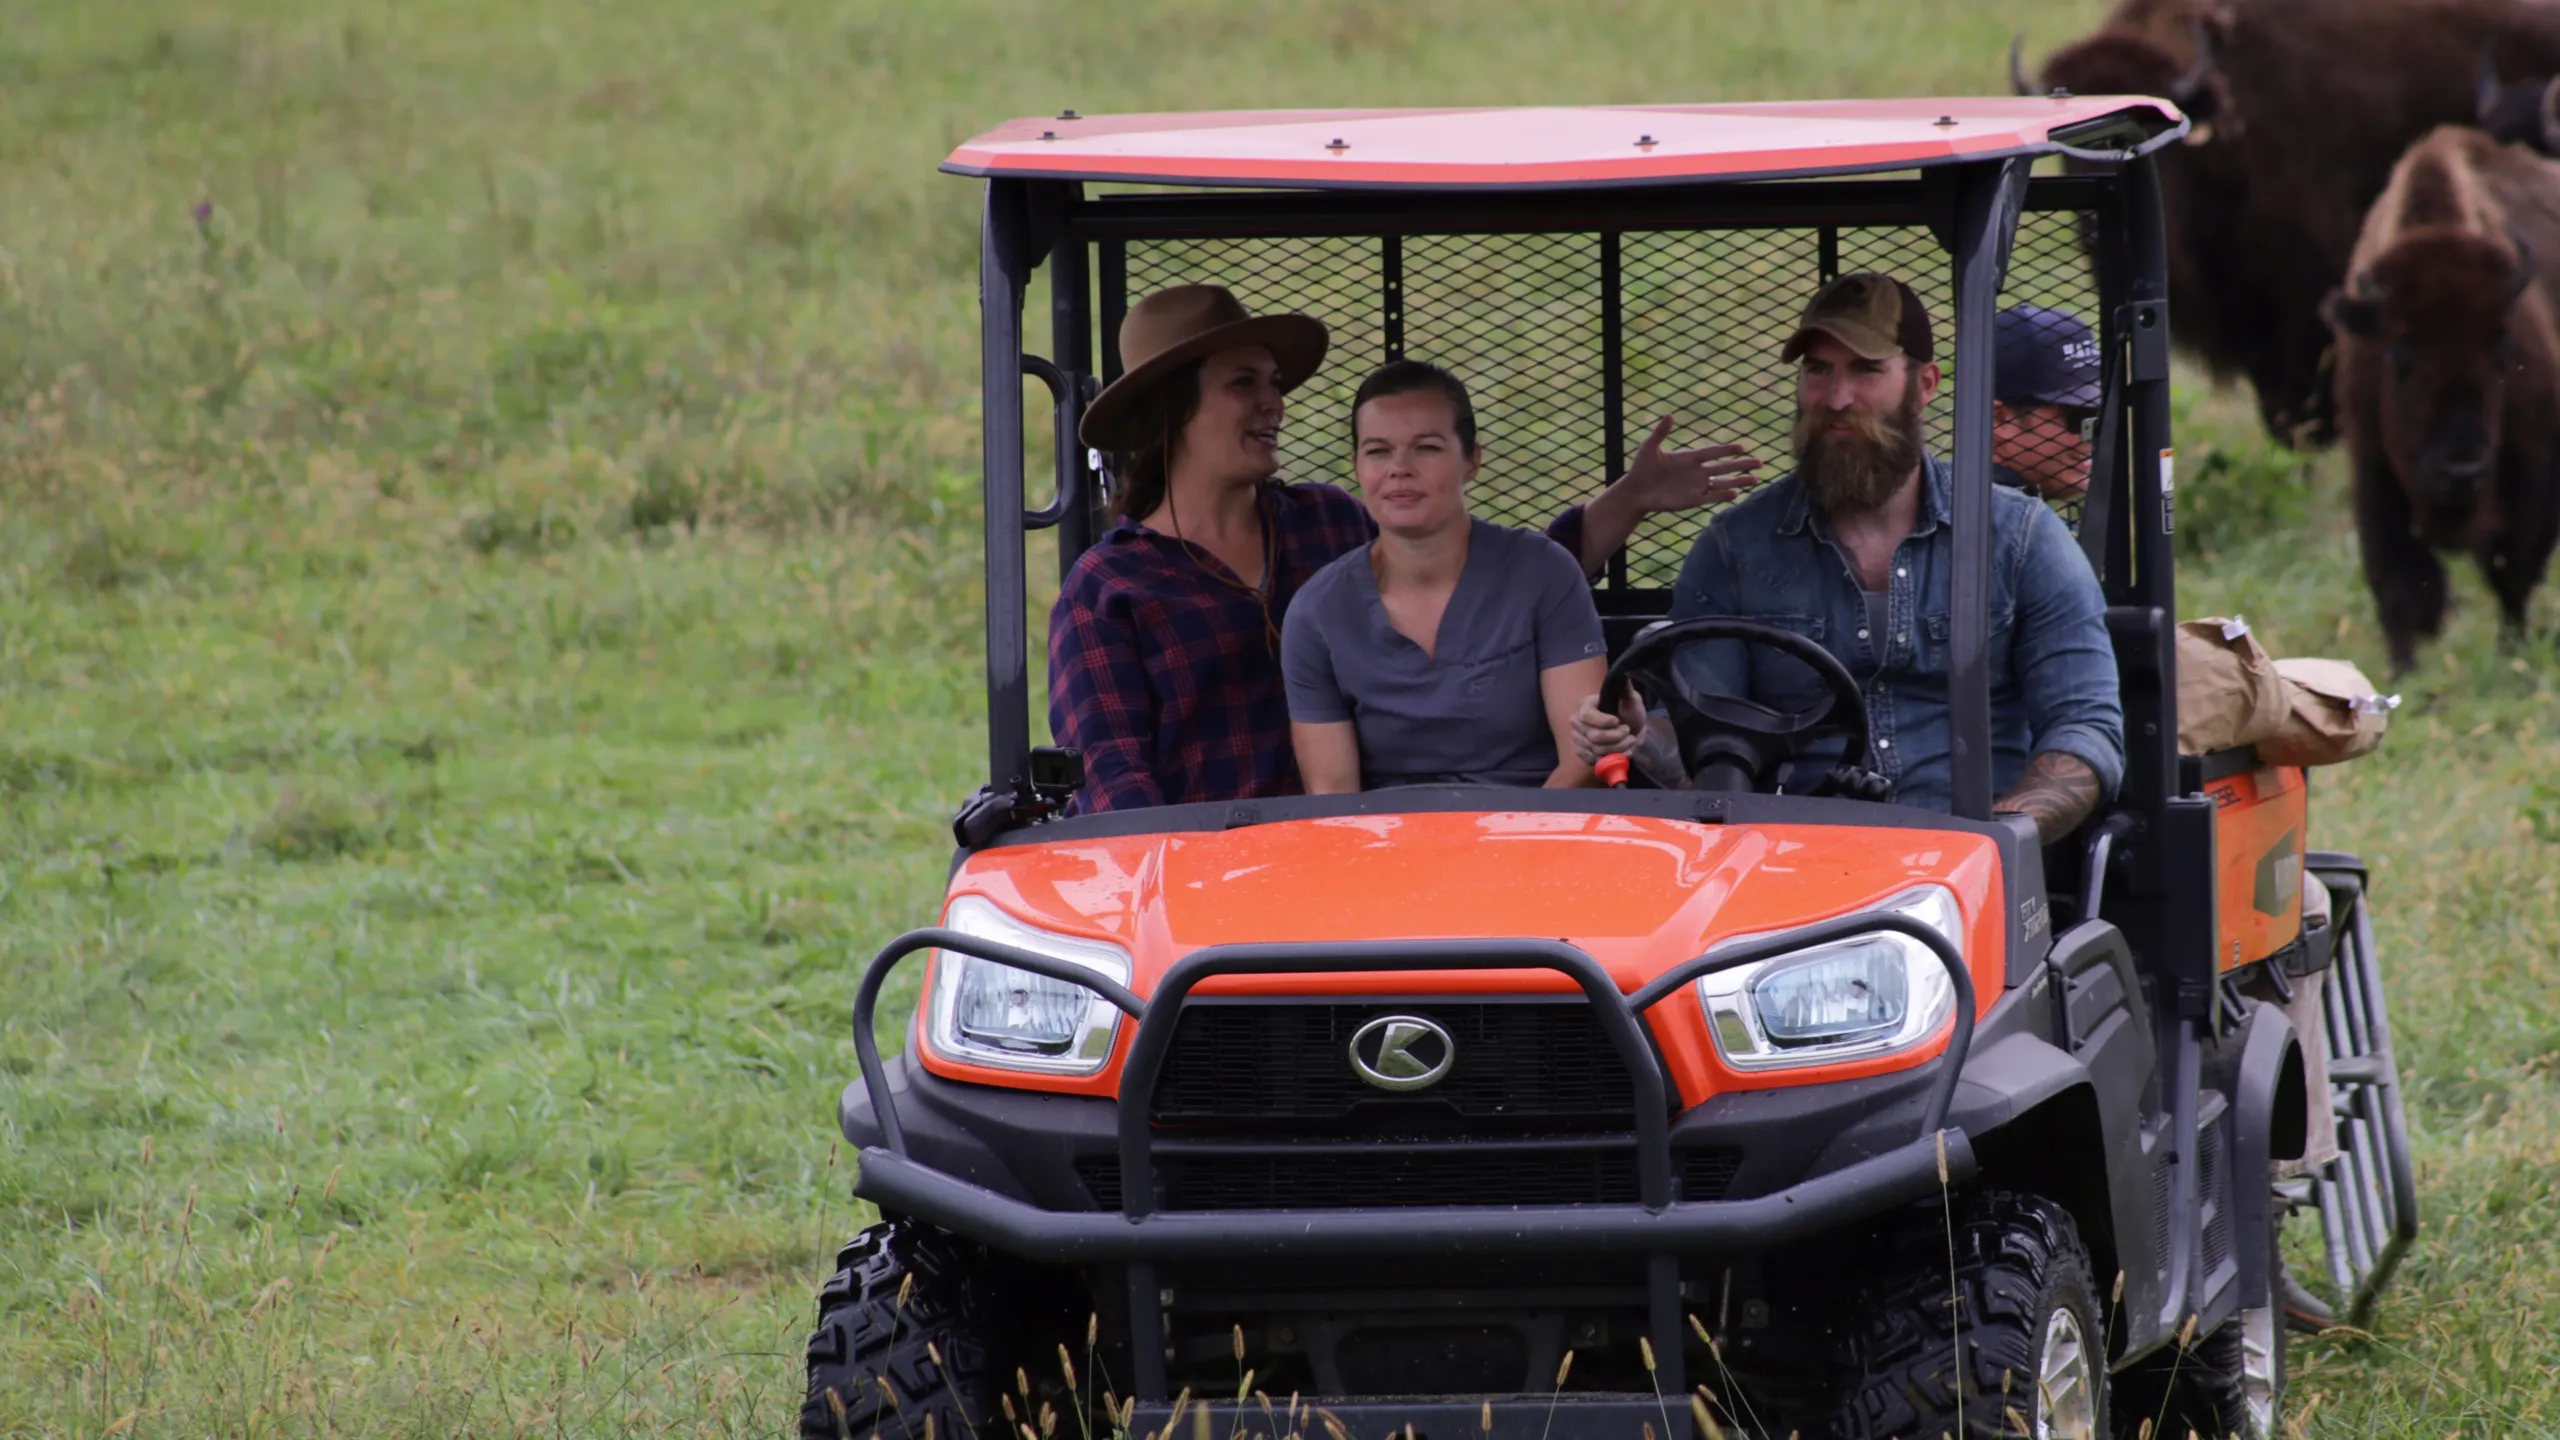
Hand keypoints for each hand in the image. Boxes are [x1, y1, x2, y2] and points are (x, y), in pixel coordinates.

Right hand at [1571, 690, 1648, 765]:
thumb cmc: (1630, 713)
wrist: (1632, 732)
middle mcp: (1576, 721)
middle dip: (1617, 737)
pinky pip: (1595, 761)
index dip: (1604, 722)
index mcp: (1585, 705)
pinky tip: (1622, 752)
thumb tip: (1623, 674)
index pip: (1586, 716)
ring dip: (1619, 748)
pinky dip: (1613, 758)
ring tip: (1629, 741)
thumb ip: (1625, 690)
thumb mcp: (1631, 700)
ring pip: (1597, 750)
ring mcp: (1578, 739)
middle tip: (1628, 732)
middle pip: (1593, 736)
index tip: (1618, 721)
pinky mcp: (1583, 753)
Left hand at [1620, 416, 1764, 513]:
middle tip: (1761, 462)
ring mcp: (1695, 486)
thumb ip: (1660, 433)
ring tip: (1756, 479)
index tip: (1743, 448)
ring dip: (1739, 481)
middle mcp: (1696, 472)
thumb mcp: (1649, 448)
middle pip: (1724, 467)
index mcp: (1689, 458)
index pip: (1713, 452)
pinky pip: (1710, 498)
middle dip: (1742, 465)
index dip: (1727, 450)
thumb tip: (1669, 415)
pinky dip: (1722, 496)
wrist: (1635, 491)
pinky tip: (1736, 494)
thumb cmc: (1641, 468)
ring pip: (1722, 483)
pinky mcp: (1691, 500)